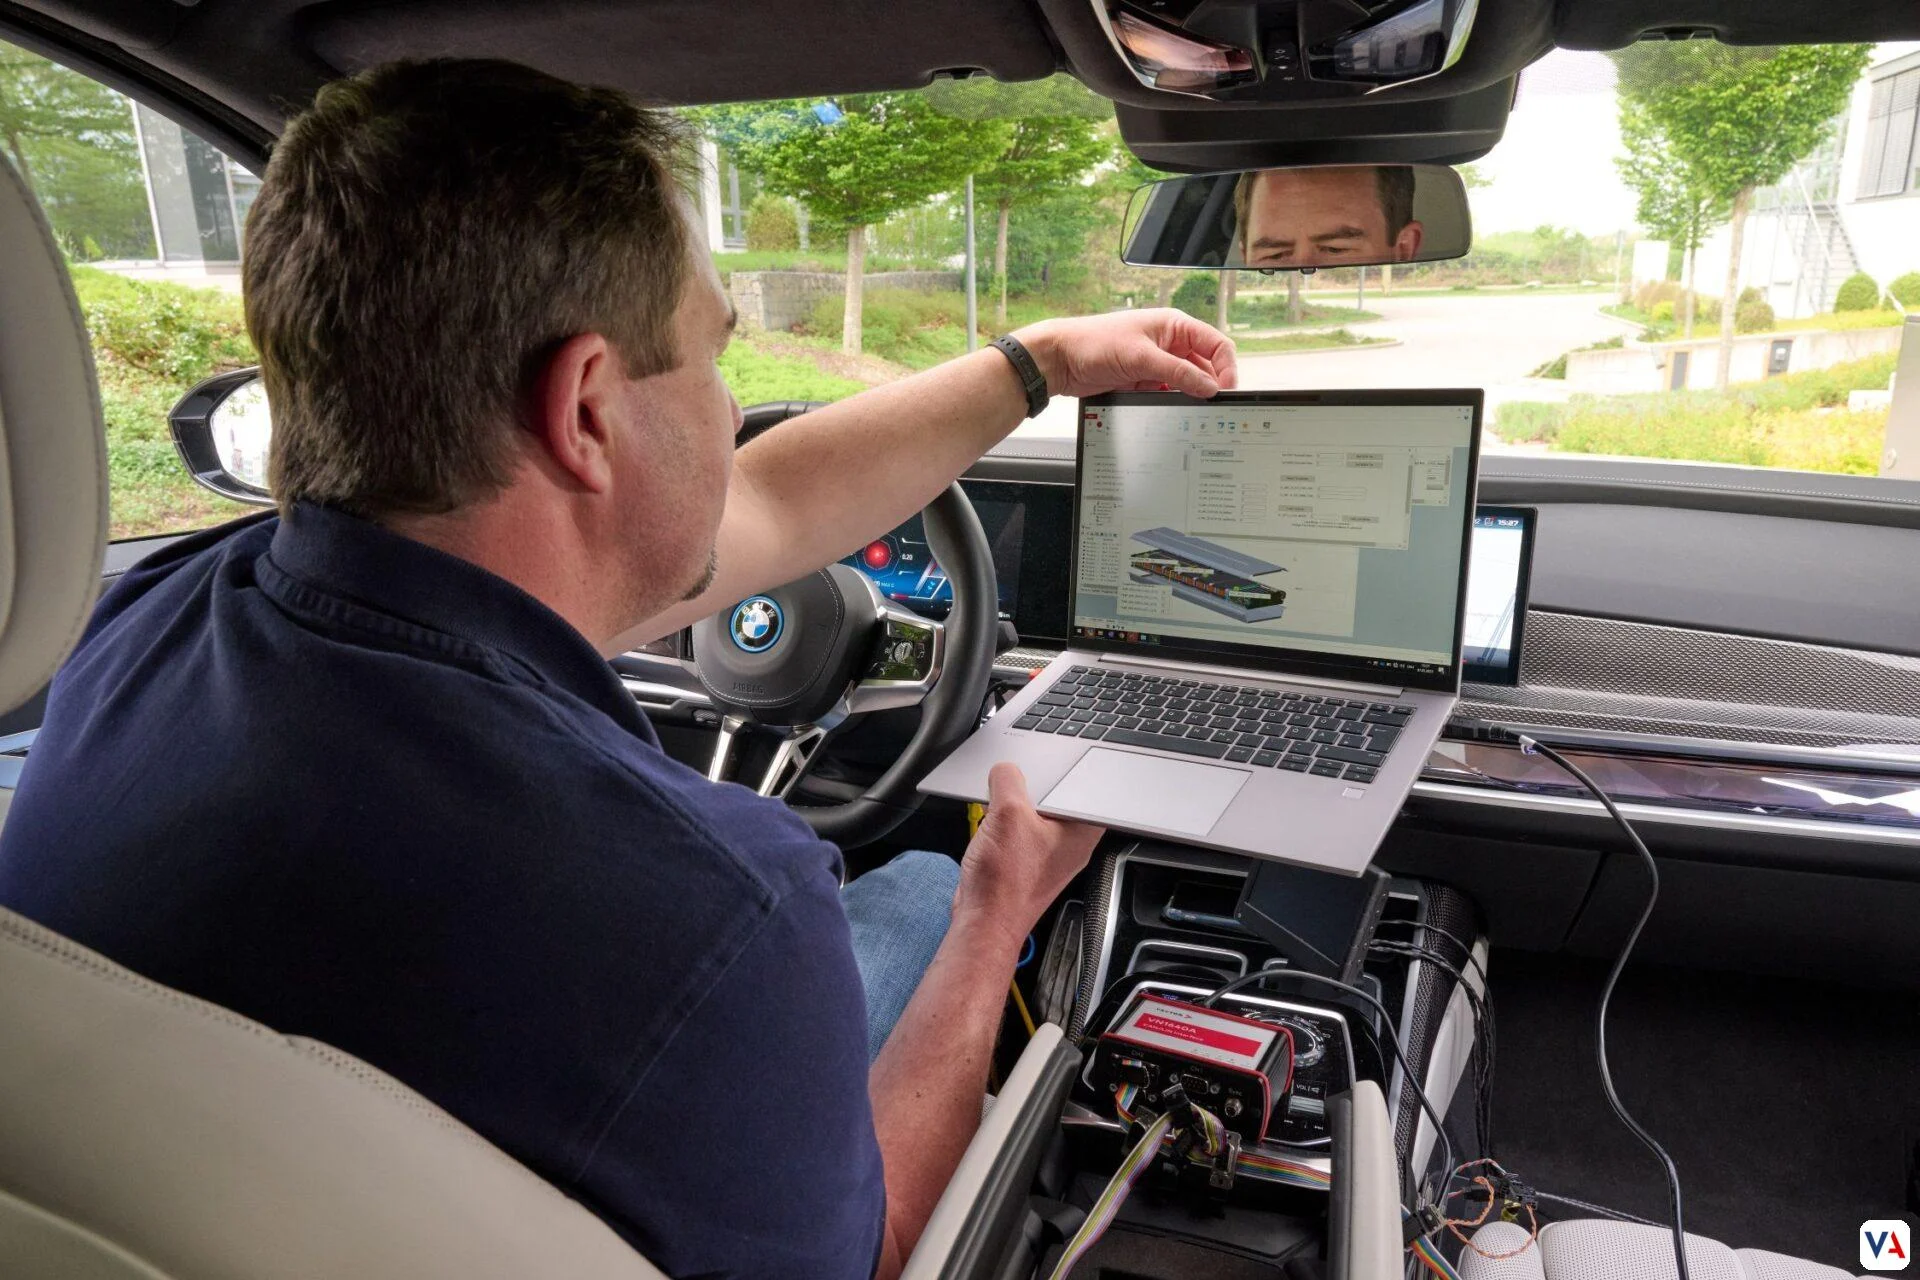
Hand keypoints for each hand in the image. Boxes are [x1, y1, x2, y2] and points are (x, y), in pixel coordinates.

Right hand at [953, 763, 1104, 952]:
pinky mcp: (1026, 864)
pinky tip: (991, 828)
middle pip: (1054, 798)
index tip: (1045, 761)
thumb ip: (1008, 779)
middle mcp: (1070, 844)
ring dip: (1013, 808)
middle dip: (1031, 788)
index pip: (1083, 786)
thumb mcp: (1007, 812)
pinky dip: (1004, 826)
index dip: (1063, 769)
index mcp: (1081, 831)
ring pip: (1034, 815)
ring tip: (999, 810)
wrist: (984, 920)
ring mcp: (1048, 855)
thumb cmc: (1006, 884)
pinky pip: (1018, 833)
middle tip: (1014, 785)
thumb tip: (1005, 769)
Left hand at [1013, 309, 1237, 401]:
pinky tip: (1170, 411)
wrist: (1060, 360)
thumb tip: (1210, 386)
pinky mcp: (1144, 380)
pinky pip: (1168, 394)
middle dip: (1210, 385)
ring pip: (1187, 383)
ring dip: (1190, 396)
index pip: (1216, 344)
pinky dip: (1172, 403)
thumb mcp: (1142, 358)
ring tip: (1190, 410)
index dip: (1226, 367)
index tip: (1225, 391)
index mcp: (1174, 325)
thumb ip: (1178, 373)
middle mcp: (1169, 342)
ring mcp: (1157, 363)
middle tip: (1211, 407)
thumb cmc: (1094, 343)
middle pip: (1205, 366)